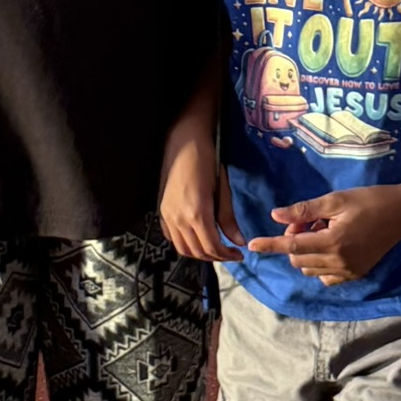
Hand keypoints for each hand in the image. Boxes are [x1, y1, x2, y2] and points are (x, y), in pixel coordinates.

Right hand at [159, 130, 243, 261]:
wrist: (183, 143)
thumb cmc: (207, 162)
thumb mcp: (222, 190)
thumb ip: (227, 218)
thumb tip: (238, 242)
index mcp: (197, 213)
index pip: (211, 246)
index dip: (226, 255)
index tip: (239, 254)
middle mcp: (179, 219)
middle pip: (197, 252)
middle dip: (215, 257)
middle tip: (230, 254)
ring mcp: (167, 217)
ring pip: (183, 249)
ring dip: (200, 253)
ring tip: (214, 249)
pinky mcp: (161, 212)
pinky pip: (172, 238)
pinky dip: (185, 244)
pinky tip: (197, 239)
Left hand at [249, 186, 400, 285]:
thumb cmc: (370, 200)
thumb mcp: (336, 199)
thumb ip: (304, 210)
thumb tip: (276, 216)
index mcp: (333, 242)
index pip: (292, 247)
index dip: (270, 245)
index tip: (250, 246)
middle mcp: (339, 262)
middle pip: (298, 259)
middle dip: (294, 240)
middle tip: (307, 221)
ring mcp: (349, 272)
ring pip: (310, 268)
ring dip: (306, 252)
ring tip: (322, 230)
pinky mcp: (356, 274)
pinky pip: (326, 276)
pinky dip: (319, 264)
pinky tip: (330, 246)